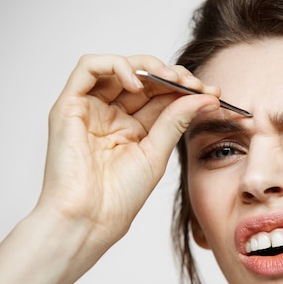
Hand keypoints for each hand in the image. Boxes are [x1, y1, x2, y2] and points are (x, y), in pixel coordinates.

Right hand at [36, 54, 218, 259]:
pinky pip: (88, 67)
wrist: (91, 218)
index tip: (213, 92)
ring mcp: (91, 108)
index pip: (162, 95)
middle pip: (144, 78)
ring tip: (170, 79)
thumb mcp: (157, 152)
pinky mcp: (69, 105)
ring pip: (119, 67)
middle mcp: (112, 114)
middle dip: (173, 75)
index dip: (187, 88)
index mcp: (135, 128)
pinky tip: (137, 83)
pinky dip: (116, 65)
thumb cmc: (120, 196)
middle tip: (196, 84)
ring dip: (148, 66)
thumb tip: (206, 96)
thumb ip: (176, 120)